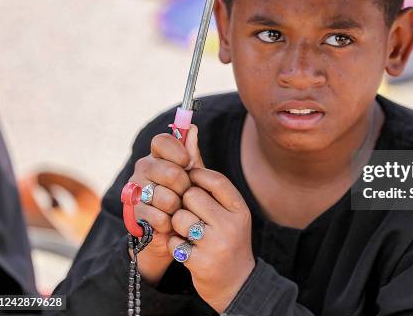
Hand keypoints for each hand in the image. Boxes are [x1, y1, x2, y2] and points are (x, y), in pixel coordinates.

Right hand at [129, 127, 201, 284]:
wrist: (172, 233)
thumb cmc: (185, 199)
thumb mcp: (193, 176)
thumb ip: (191, 154)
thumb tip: (192, 127)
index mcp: (156, 156)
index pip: (161, 141)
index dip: (176, 151)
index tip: (186, 162)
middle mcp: (142, 170)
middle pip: (169, 171)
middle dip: (184, 186)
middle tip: (186, 195)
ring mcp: (135, 191)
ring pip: (165, 197)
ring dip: (178, 208)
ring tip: (178, 211)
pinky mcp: (134, 215)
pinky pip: (159, 217)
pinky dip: (169, 223)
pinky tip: (170, 224)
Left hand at [167, 131, 254, 312]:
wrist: (236, 283)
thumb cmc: (226, 236)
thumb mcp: (224, 206)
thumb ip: (203, 169)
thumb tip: (189, 128)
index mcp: (239, 207)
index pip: (211, 177)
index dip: (195, 179)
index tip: (191, 187)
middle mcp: (232, 224)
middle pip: (190, 196)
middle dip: (184, 204)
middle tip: (192, 215)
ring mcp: (217, 244)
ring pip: (179, 218)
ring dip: (178, 226)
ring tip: (190, 234)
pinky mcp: (200, 262)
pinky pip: (173, 241)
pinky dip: (175, 244)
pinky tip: (187, 249)